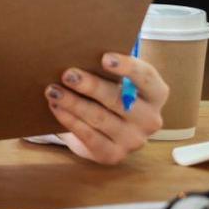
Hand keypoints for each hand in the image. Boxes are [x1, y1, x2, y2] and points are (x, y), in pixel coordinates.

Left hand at [45, 52, 167, 164]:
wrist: (104, 131)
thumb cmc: (108, 93)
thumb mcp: (112, 80)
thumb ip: (103, 68)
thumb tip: (76, 53)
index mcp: (155, 94)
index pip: (147, 78)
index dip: (128, 67)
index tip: (104, 57)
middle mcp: (150, 119)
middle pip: (119, 100)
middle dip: (91, 86)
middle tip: (67, 74)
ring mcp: (133, 140)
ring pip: (100, 118)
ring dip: (73, 103)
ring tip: (52, 90)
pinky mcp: (113, 154)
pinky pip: (89, 136)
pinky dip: (70, 120)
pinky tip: (56, 107)